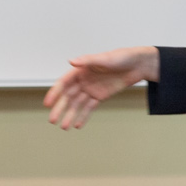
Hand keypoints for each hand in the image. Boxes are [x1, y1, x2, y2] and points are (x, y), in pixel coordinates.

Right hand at [44, 46, 158, 129]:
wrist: (138, 65)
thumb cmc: (121, 57)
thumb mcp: (105, 58)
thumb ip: (87, 61)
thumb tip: (71, 61)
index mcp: (81, 70)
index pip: (63, 83)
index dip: (55, 93)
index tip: (48, 103)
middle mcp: (83, 80)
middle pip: (68, 96)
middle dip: (60, 108)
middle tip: (52, 120)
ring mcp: (91, 89)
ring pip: (77, 105)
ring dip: (70, 115)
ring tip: (64, 127)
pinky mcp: (100, 96)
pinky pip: (89, 108)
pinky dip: (83, 116)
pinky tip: (77, 125)